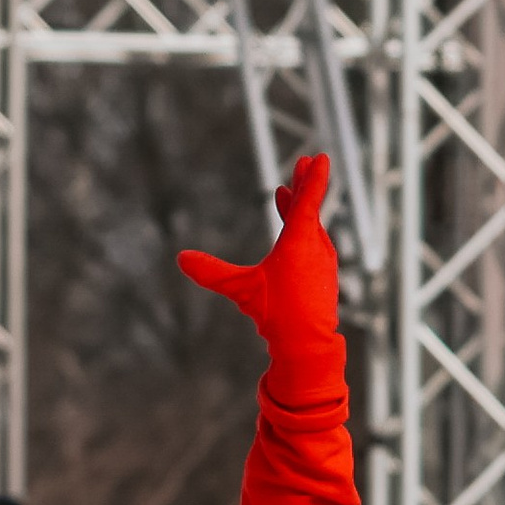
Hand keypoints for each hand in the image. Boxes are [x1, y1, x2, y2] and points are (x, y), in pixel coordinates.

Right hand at [178, 153, 336, 362]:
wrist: (307, 346)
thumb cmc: (276, 314)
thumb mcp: (240, 289)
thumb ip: (212, 273)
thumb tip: (181, 258)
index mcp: (300, 242)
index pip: (309, 201)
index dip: (313, 178)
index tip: (319, 158)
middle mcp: (316, 248)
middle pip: (310, 209)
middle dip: (303, 186)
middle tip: (302, 163)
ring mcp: (323, 262)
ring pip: (312, 227)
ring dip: (301, 209)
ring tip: (287, 195)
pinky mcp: (324, 277)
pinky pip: (314, 244)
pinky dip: (304, 231)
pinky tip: (295, 237)